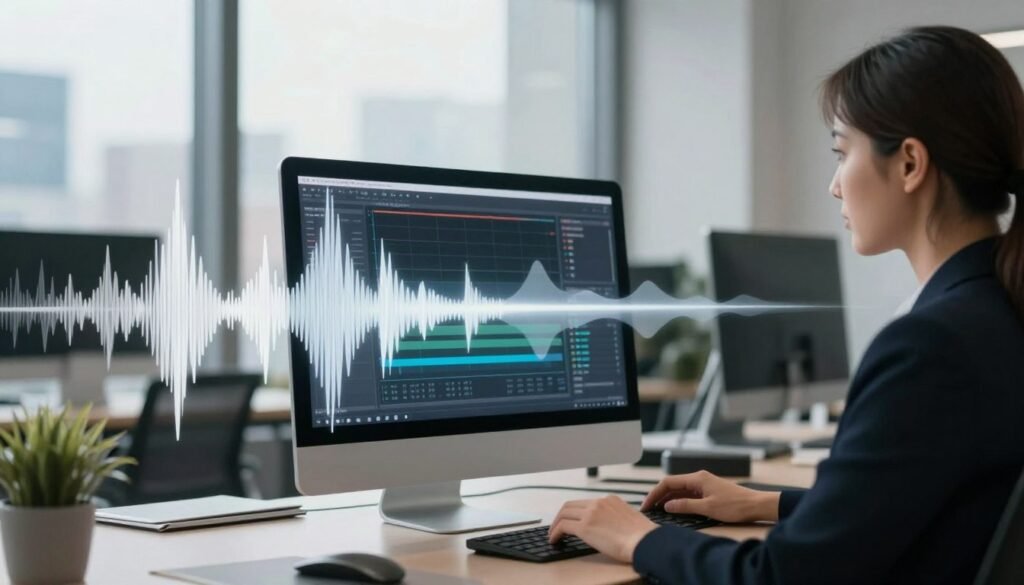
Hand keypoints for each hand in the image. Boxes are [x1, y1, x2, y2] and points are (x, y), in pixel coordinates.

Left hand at [548, 496, 656, 562]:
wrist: (646, 541)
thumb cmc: (643, 536)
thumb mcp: (630, 518)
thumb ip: (617, 517)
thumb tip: (610, 527)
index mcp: (610, 500)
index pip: (585, 503)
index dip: (575, 512)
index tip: (571, 520)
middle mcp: (599, 503)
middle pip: (570, 505)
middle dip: (561, 516)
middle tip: (557, 526)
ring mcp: (591, 513)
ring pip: (564, 514)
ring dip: (555, 524)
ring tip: (553, 535)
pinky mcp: (585, 527)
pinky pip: (563, 526)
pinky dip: (555, 533)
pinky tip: (554, 540)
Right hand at [641, 470, 779, 522]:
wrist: (755, 505)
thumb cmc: (735, 506)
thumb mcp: (708, 508)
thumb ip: (685, 506)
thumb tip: (668, 506)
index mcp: (697, 479)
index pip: (668, 482)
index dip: (655, 493)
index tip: (647, 504)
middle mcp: (699, 478)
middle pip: (672, 485)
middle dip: (658, 496)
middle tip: (648, 508)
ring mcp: (703, 484)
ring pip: (679, 489)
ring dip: (667, 499)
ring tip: (657, 510)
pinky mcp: (708, 491)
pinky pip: (688, 493)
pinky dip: (678, 500)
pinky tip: (674, 509)